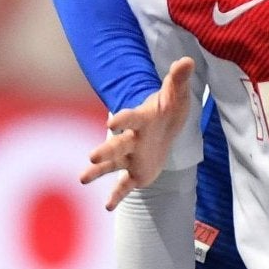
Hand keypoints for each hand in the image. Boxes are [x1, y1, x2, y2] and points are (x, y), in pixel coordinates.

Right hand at [82, 58, 195, 208]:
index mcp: (141, 120)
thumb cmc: (168, 110)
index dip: (123, 120)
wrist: (165, 128)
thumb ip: (178, 80)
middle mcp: (132, 140)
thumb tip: (186, 61)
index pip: (131, 119)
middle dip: (106, 151)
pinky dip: (116, 196)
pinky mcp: (136, 173)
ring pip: (113, 165)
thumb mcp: (176, 96)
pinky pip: (124, 186)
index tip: (113, 123)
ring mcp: (131, 157)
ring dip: (99, 172)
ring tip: (82, 178)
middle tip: (92, 157)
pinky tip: (107, 207)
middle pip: (117, 145)